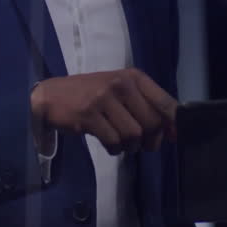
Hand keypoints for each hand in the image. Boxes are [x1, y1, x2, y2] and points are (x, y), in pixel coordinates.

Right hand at [30, 68, 177, 154]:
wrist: (52, 95)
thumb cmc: (92, 94)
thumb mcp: (122, 92)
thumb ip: (148, 107)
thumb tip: (175, 132)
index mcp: (134, 77)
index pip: (165, 102)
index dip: (173, 124)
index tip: (173, 137)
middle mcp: (121, 84)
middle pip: (152, 123)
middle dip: (150, 140)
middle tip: (141, 144)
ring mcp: (103, 98)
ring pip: (133, 135)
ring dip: (130, 146)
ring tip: (121, 142)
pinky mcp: (88, 115)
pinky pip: (113, 142)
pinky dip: (114, 150)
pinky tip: (109, 144)